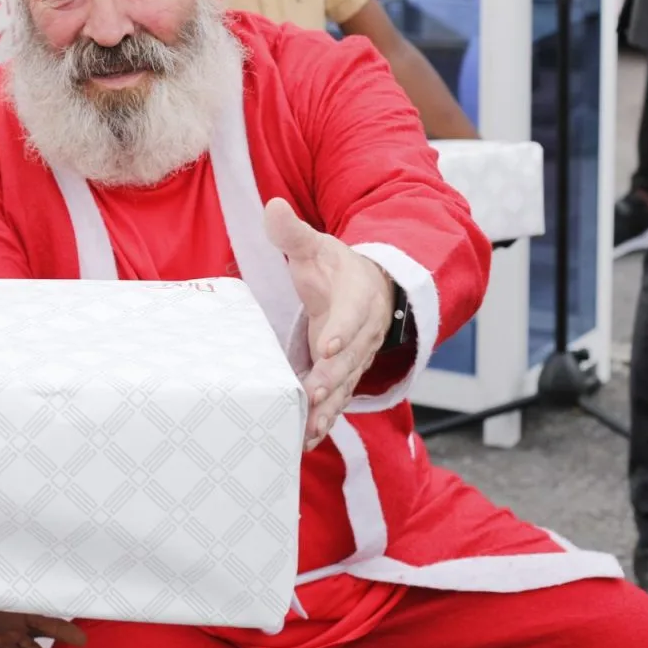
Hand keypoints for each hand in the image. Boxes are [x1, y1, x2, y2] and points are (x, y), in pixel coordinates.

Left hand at [267, 199, 393, 449]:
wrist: (374, 288)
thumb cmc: (338, 268)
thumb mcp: (317, 246)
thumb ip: (293, 233)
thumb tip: (273, 206)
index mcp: (358, 298)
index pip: (352, 315)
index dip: (342, 331)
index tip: (328, 345)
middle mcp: (363, 333)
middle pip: (350, 359)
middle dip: (332, 378)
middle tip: (312, 395)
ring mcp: (356, 358)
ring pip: (345, 386)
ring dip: (328, 407)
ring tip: (309, 428)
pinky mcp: (346, 375)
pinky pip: (337, 400)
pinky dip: (324, 419)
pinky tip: (305, 440)